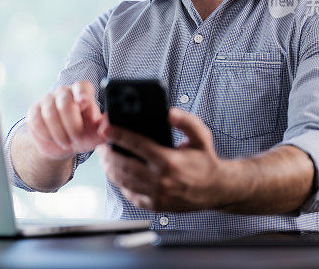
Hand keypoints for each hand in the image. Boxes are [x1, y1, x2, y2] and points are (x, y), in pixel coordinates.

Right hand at [25, 80, 106, 160]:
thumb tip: (110, 122)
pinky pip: (36, 119)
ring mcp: (47, 100)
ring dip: (59, 132)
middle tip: (76, 138)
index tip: (84, 103)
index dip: (82, 93)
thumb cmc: (84, 135)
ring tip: (66, 142)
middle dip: (71, 124)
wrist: (63, 146)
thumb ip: (106, 127)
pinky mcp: (34, 110)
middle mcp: (65, 92)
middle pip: (65, 101)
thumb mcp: (97, 134)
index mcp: (82, 93)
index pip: (82, 86)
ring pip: (50, 112)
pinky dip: (45, 133)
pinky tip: (52, 138)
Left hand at [98, 108, 225, 211]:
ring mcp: (157, 195)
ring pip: (124, 181)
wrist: (217, 190)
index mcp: (169, 161)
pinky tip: (118, 174)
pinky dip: (121, 184)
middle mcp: (161, 180)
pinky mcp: (156, 206)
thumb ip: (186, 122)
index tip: (105, 128)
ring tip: (105, 158)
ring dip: (110, 169)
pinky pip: (131, 195)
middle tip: (101, 144)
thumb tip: (169, 112)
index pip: (136, 145)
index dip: (117, 135)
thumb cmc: (206, 161)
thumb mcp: (201, 136)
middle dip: (107, 154)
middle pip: (124, 165)